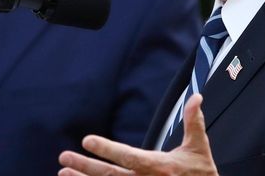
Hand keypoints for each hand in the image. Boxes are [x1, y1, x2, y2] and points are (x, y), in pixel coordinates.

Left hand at [58, 94, 216, 175]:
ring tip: (63, 173)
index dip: (107, 149)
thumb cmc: (201, 175)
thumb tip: (196, 97)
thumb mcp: (199, 149)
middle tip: (63, 158)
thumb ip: (193, 122)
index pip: (129, 157)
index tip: (87, 140)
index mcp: (161, 167)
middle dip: (85, 167)